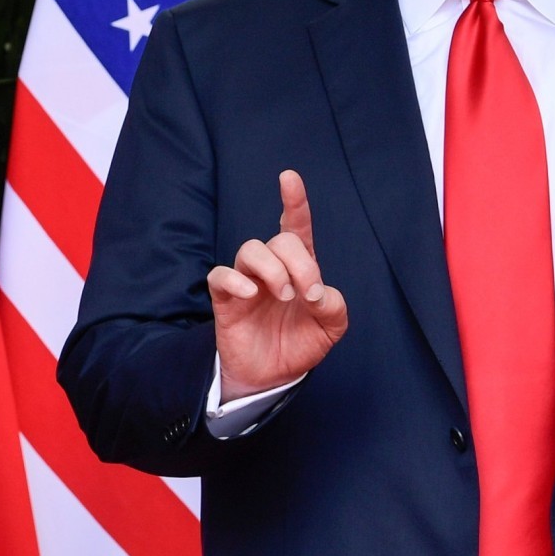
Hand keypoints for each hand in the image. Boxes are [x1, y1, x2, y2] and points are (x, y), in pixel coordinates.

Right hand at [207, 170, 348, 400]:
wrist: (272, 377)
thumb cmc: (299, 345)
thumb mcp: (331, 329)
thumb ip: (334, 307)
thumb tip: (318, 293)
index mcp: (299, 268)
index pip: (295, 226)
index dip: (294, 201)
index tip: (288, 178)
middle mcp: (272, 269)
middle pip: (279, 240)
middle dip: (299, 263)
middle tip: (307, 293)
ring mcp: (246, 282)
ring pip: (250, 249)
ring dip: (273, 270)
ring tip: (284, 296)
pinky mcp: (225, 299)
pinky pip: (220, 275)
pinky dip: (235, 279)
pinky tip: (251, 294)